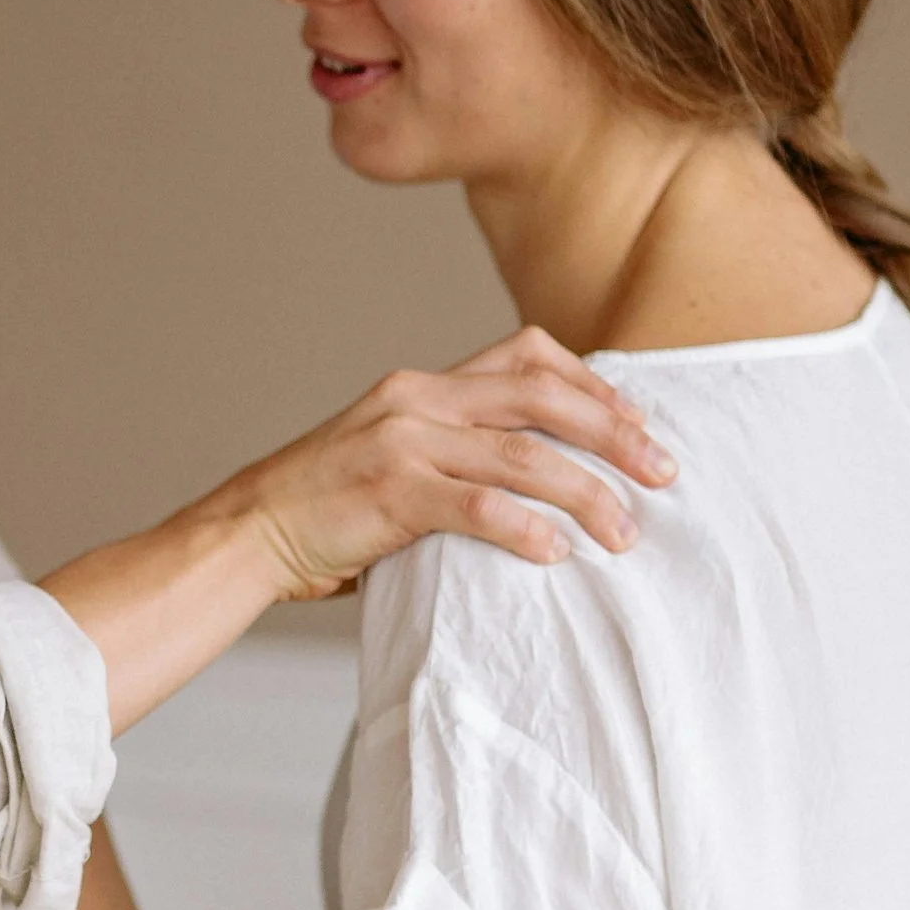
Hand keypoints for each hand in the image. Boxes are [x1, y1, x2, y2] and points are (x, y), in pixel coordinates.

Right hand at [245, 325, 676, 598]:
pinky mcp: (390, 493)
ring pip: (522, 454)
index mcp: (421, 387)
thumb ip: (450, 457)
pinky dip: (526, 528)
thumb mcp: (388, 458)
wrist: (244, 534)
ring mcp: (402, 444)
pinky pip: (477, 507)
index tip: (636, 423)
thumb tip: (528, 485)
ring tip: (625, 530)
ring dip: (587, 492)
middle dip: (615, 433)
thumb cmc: (322, 512)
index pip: (526, 356)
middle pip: (542, 396)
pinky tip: (558, 552)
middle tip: (664, 472)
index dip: (591, 384)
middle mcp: (417, 401)